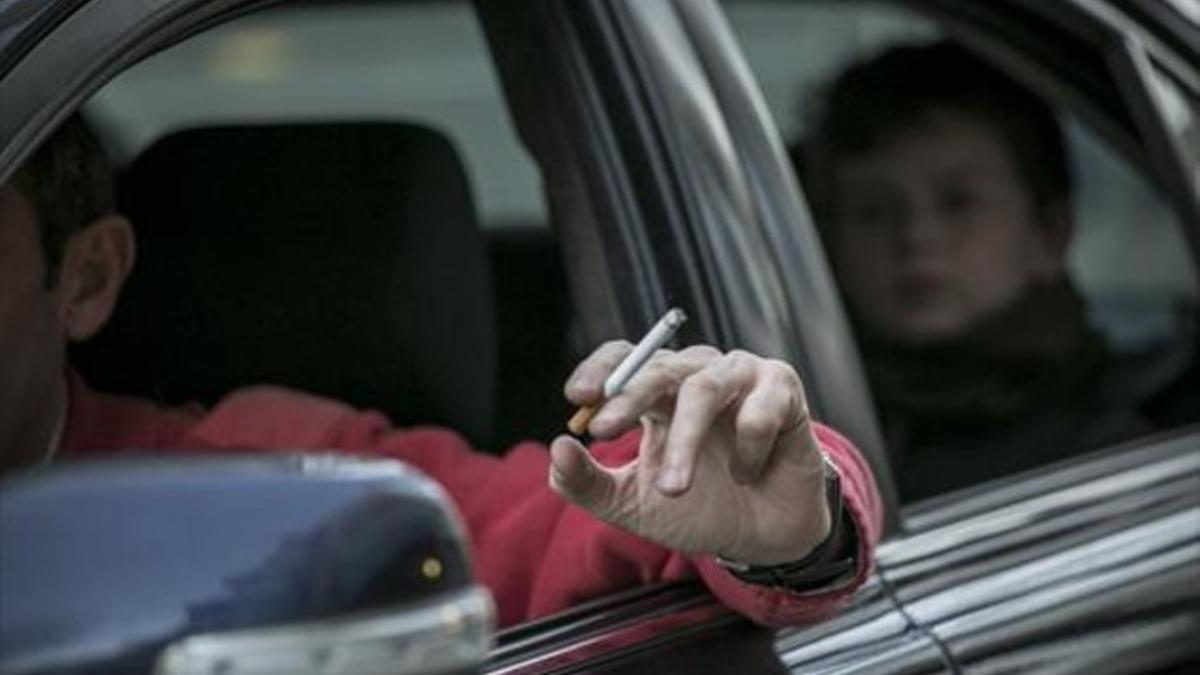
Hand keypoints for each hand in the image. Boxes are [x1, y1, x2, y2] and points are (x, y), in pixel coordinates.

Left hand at [549, 343, 831, 565]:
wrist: (763, 540)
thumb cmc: (698, 509)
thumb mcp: (632, 504)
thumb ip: (587, 483)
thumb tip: (556, 448)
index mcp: (659, 391)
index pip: (624, 360)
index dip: (600, 370)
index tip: (577, 398)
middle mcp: (698, 374)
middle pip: (658, 368)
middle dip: (626, 398)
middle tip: (602, 431)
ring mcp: (742, 378)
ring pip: (703, 389)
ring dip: (684, 441)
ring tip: (673, 488)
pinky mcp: (783, 393)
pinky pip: (758, 412)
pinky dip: (746, 449)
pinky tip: (746, 474)